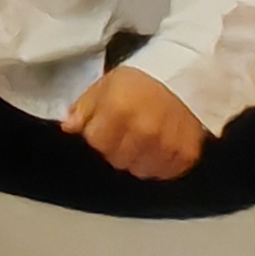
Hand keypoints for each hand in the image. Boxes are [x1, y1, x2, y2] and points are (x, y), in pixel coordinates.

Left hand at [66, 64, 207, 180]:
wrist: (182, 81)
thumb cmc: (140, 83)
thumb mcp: (104, 85)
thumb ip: (83, 108)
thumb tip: (68, 127)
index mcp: (119, 110)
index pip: (96, 143)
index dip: (96, 137)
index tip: (101, 129)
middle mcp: (144, 131)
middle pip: (116, 160)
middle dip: (113, 149)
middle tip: (122, 134)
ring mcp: (167, 146)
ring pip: (138, 171)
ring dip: (135, 159)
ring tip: (140, 140)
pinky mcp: (185, 156)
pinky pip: (163, 174)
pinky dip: (157, 164)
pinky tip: (156, 147)